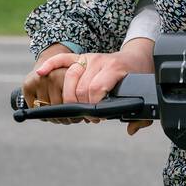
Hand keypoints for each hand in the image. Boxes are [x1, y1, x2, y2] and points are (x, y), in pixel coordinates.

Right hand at [32, 39, 154, 129]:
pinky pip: (62, 59)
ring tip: (76, 107)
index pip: (96, 88)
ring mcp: (89, 57)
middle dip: (82, 105)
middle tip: (89, 116)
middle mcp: (100, 60)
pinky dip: (49, 65)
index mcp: (115, 68)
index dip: (93, 105)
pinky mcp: (82, 57)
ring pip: (69, 76)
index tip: (98, 116)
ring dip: (68, 96)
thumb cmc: (140, 77)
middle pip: (81, 86)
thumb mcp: (144, 96)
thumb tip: (130, 130)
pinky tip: (40, 73)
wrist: (139, 55)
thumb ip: (140, 117)